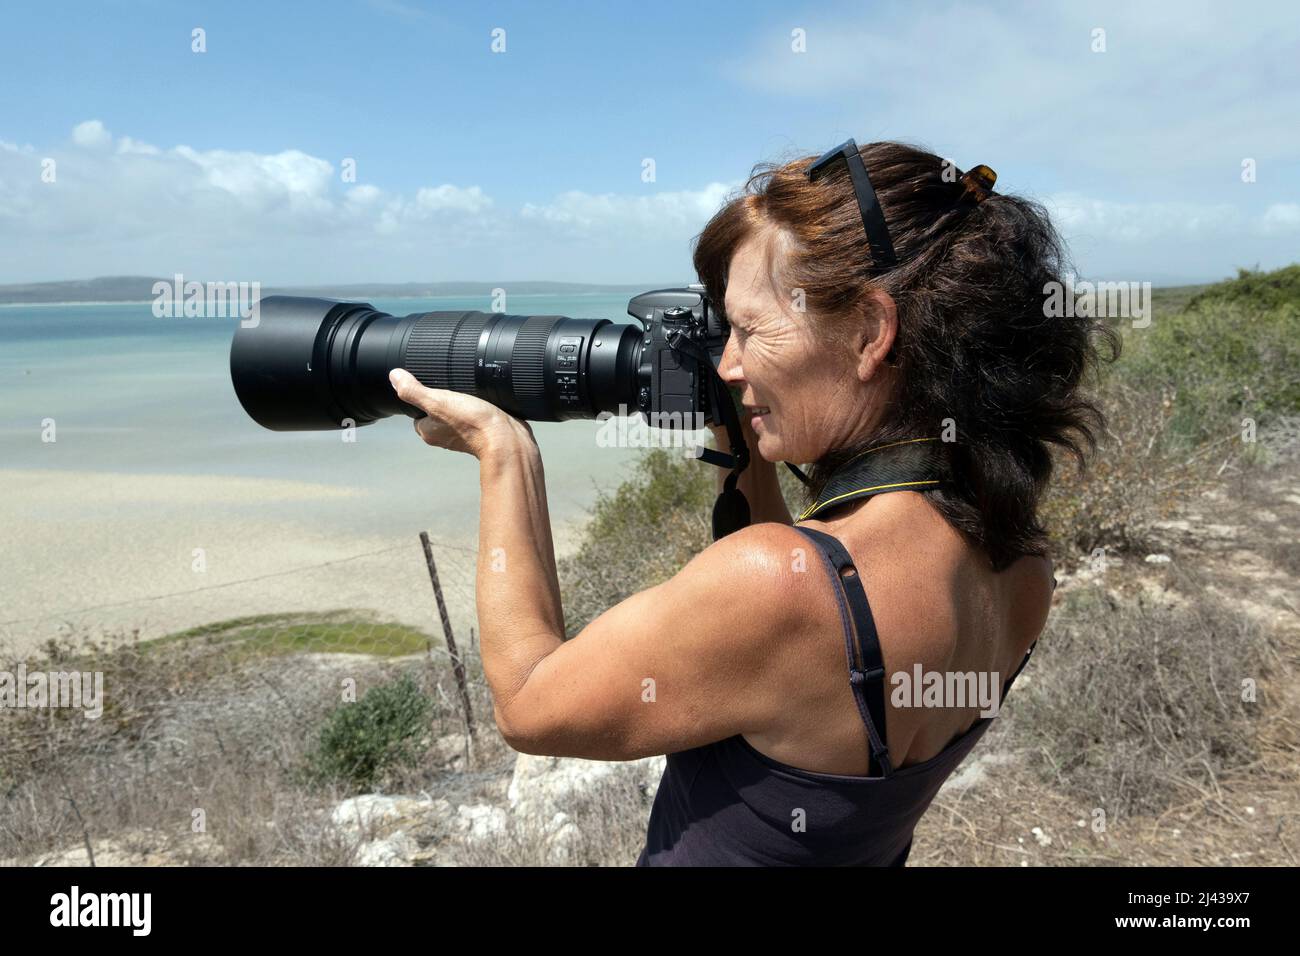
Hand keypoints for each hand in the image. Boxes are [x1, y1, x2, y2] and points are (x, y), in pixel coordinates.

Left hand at [388, 368, 534, 459]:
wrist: (507, 439)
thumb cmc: (473, 423)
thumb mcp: (438, 401)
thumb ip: (414, 391)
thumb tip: (394, 376)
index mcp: (428, 431)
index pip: (417, 410)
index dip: (425, 395)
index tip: (436, 388)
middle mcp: (443, 435)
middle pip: (437, 408)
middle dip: (446, 397)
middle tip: (456, 390)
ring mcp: (463, 434)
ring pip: (456, 411)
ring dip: (463, 401)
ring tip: (471, 395)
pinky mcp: (481, 430)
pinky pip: (473, 414)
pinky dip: (477, 407)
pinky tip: (484, 401)